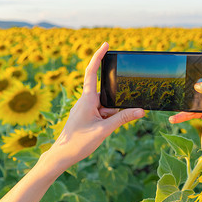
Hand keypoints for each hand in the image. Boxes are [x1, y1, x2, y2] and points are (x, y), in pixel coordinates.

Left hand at [43, 42, 144, 171]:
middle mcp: (85, 101)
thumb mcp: (104, 130)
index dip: (98, 56)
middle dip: (115, 102)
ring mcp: (85, 109)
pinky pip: (101, 112)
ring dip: (111, 114)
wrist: (60, 157)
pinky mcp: (85, 117)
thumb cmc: (78, 143)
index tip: (106, 44)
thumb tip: (140, 111)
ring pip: (105, 105)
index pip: (91, 71)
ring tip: (105, 129)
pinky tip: (105, 130)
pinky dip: (108, 119)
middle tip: (112, 117)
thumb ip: (123, 119)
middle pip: (105, 93)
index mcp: (87, 99)